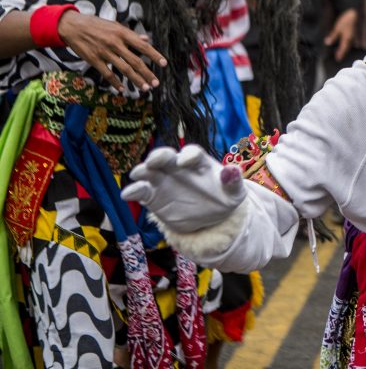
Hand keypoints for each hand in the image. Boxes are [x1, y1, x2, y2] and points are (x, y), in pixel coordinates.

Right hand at [58, 11, 166, 92]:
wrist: (72, 26)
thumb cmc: (96, 25)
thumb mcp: (115, 25)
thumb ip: (131, 34)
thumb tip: (146, 39)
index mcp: (122, 33)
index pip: (143, 46)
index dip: (154, 55)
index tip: (163, 64)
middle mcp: (115, 43)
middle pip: (135, 61)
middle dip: (147, 73)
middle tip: (156, 83)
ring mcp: (104, 52)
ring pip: (124, 69)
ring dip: (136, 80)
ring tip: (145, 88)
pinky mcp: (94, 60)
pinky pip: (107, 74)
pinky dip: (116, 82)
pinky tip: (122, 89)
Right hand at [122, 145, 245, 233]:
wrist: (211, 216)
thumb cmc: (224, 197)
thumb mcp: (235, 193)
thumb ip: (234, 182)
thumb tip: (232, 170)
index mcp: (199, 163)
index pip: (192, 153)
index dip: (189, 155)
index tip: (185, 160)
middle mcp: (178, 167)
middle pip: (167, 157)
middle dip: (160, 156)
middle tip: (154, 160)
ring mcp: (164, 181)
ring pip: (150, 171)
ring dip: (143, 170)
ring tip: (137, 173)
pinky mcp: (153, 197)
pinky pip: (141, 191)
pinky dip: (134, 191)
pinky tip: (127, 194)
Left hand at [324, 8, 356, 61]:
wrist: (356, 11)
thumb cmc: (347, 19)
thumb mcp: (338, 27)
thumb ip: (333, 36)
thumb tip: (327, 43)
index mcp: (347, 39)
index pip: (343, 49)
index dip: (340, 54)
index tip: (337, 59)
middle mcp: (352, 39)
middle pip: (347, 47)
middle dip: (343, 51)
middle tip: (339, 56)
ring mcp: (355, 35)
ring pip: (350, 43)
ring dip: (346, 46)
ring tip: (342, 49)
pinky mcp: (356, 31)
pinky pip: (352, 39)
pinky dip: (348, 41)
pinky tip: (346, 40)